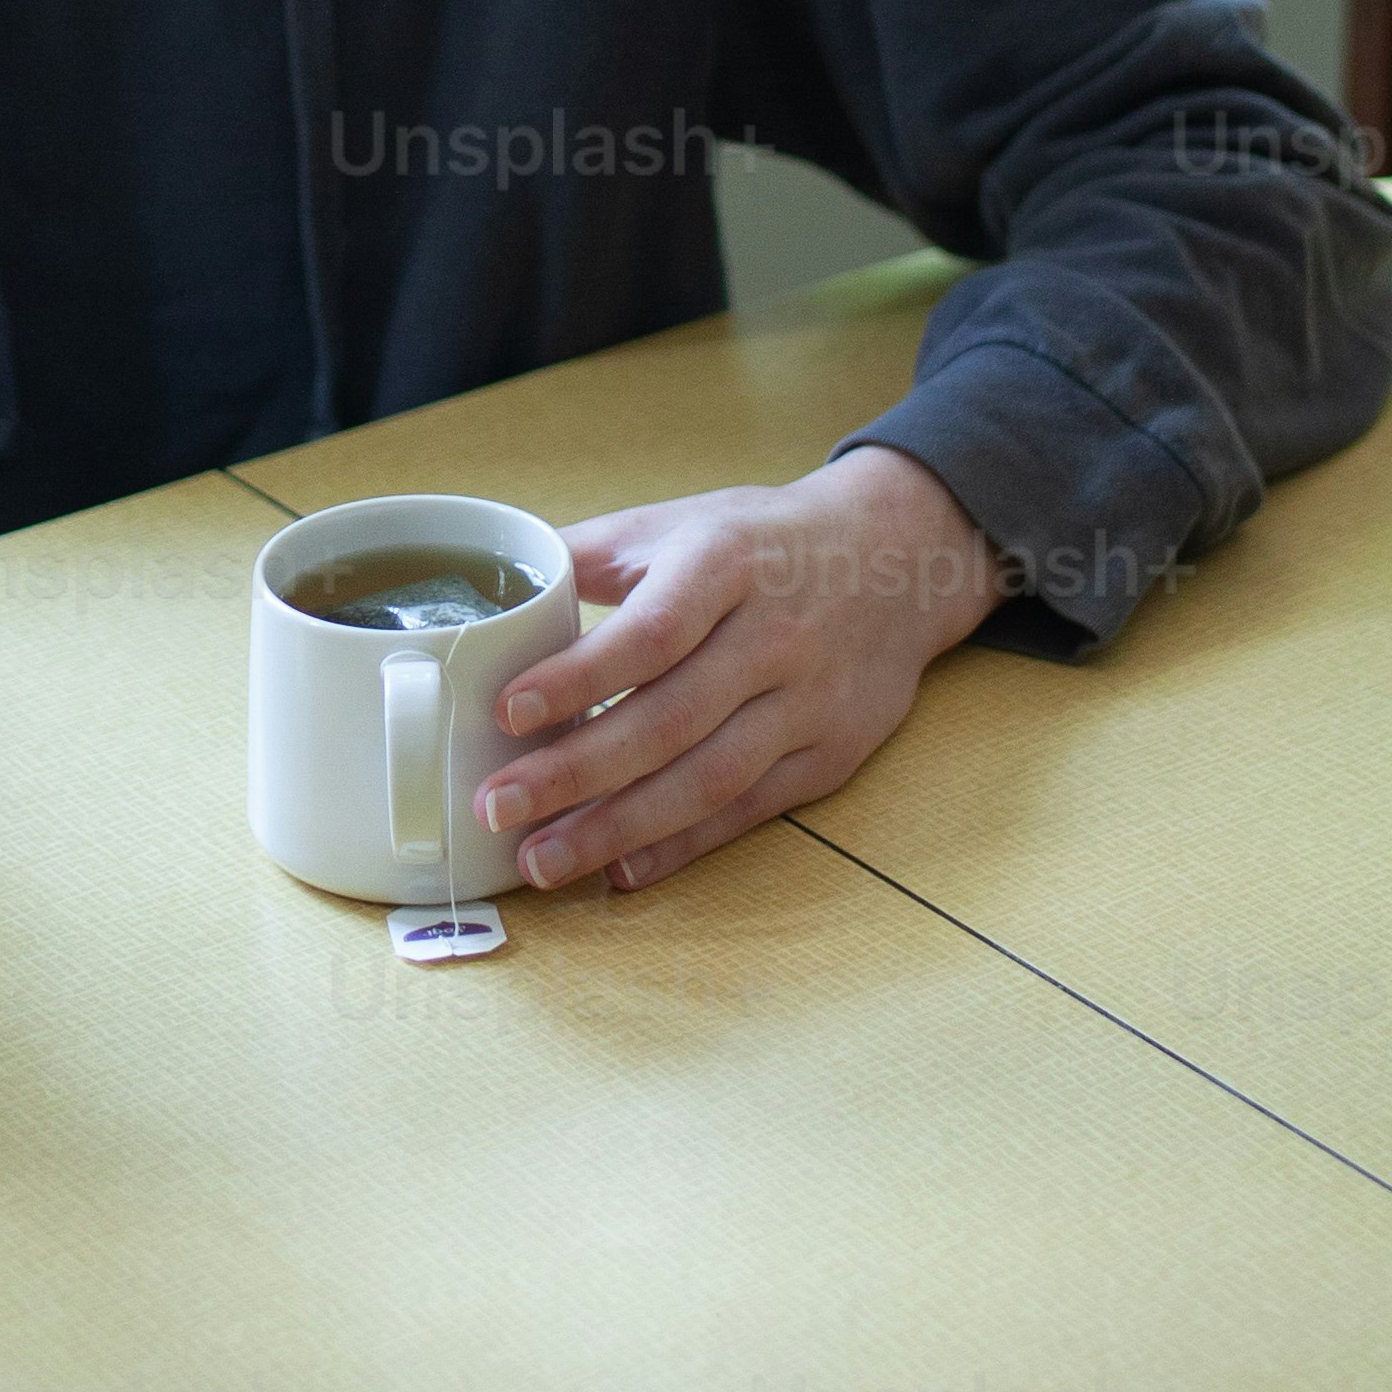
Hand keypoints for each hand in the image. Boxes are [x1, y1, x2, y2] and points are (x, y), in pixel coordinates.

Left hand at [479, 451, 1002, 894]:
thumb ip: (586, 552)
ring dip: (618, 828)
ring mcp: (809, 703)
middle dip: (576, 774)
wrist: (899, 559)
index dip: (579, 677)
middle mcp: (774, 637)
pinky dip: (682, 846)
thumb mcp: (679, 522)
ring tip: (541, 861)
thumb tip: (492, 581)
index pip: (650, 631)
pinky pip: (748, 811)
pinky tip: (619, 869)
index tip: (507, 713)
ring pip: (707, 780)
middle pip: (670, 720)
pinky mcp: (831, 754)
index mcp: (725, 565)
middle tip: (495, 808)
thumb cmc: (761, 543)